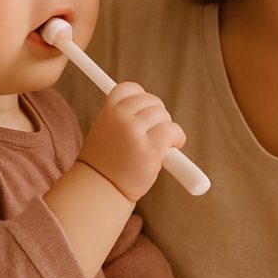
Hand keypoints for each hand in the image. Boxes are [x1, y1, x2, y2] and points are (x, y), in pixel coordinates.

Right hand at [79, 82, 186, 200]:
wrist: (100, 189)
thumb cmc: (105, 162)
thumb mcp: (105, 131)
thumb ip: (122, 117)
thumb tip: (153, 107)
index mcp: (108, 111)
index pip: (130, 88)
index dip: (141, 98)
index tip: (145, 111)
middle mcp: (121, 118)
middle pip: (152, 101)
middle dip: (157, 115)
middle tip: (154, 132)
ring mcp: (135, 132)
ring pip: (164, 116)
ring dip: (167, 128)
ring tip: (160, 144)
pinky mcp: (150, 149)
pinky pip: (173, 131)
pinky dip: (177, 139)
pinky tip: (172, 148)